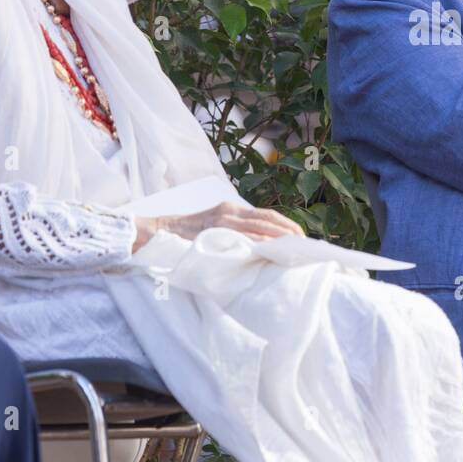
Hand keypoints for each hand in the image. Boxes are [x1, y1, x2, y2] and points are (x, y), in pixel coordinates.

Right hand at [133, 201, 303, 250]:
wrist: (159, 232)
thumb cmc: (189, 235)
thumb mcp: (215, 227)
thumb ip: (235, 233)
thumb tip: (260, 247)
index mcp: (232, 209)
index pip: (266, 215)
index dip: (285, 224)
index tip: (300, 235)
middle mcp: (229, 211)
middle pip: (267, 220)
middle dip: (288, 232)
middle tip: (303, 245)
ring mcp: (221, 221)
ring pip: (257, 228)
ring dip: (277, 239)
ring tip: (292, 250)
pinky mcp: (212, 231)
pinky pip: (240, 238)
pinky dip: (257, 244)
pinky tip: (269, 252)